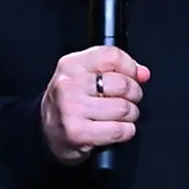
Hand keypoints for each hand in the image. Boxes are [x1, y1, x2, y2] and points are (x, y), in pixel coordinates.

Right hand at [40, 45, 150, 164]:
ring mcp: (72, 109)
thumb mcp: (85, 77)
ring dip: (130, 115)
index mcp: (71, 65)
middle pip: (122, 84)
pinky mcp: (78, 133)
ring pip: (123, 108)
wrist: (46, 132)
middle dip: (133, 94)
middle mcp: (69, 85)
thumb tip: (143, 73)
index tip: (134, 76)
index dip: (130, 67)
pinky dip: (126, 131)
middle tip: (128, 99)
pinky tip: (117, 129)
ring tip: (121, 116)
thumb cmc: (70, 102)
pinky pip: (119, 130)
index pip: (112, 55)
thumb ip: (116, 70)